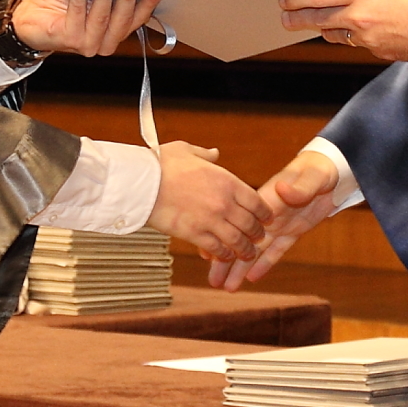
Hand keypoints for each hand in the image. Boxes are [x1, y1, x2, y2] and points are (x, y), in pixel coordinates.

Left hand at [11, 0, 165, 56]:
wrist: (30, 16)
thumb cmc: (61, 2)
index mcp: (114, 32)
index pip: (136, 20)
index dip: (147, 5)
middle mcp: (103, 42)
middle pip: (121, 21)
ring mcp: (86, 44)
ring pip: (102, 18)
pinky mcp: (68, 39)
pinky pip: (77, 14)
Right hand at [146, 140, 266, 261]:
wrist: (141, 182)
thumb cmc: (160, 165)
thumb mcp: (186, 150)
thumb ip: (205, 154)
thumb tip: (215, 153)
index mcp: (226, 181)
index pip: (256, 201)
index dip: (264, 212)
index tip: (266, 218)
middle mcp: (223, 202)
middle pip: (250, 223)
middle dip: (256, 233)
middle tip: (258, 238)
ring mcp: (210, 220)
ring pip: (237, 240)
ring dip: (244, 249)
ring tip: (246, 254)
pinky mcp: (195, 234)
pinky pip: (216, 248)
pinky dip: (223, 254)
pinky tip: (224, 256)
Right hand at [209, 146, 342, 289]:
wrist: (333, 171)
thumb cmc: (318, 169)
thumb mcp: (310, 177)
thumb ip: (297, 187)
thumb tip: (281, 189)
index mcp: (266, 200)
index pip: (239, 222)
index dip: (223, 237)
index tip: (207, 253)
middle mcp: (268, 216)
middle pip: (242, 241)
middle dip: (226, 261)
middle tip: (212, 281)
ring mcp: (279, 225)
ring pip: (256, 251)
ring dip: (241, 269)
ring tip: (226, 287)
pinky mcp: (293, 232)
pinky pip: (277, 251)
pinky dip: (265, 265)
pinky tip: (250, 279)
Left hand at [279, 0, 407, 60]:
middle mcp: (359, 15)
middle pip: (318, 18)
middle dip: (297, 19)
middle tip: (284, 19)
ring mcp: (366, 37)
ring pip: (335, 34)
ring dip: (323, 29)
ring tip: (313, 24)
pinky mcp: (377, 52)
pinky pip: (357, 44)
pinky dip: (353, 36)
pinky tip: (351, 30)